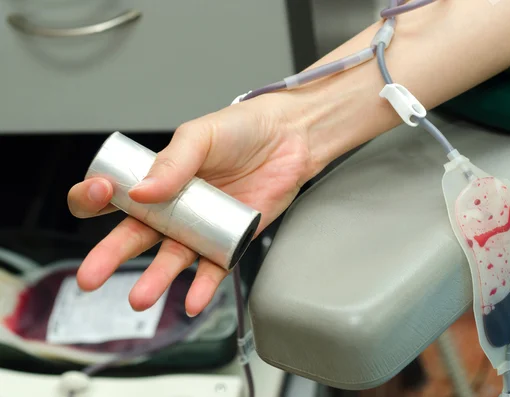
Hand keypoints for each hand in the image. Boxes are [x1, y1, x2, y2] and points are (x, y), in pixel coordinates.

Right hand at [67, 93, 316, 315]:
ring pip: (171, 258)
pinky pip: (212, 268)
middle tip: (90, 277)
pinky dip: (202, 286)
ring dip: (155, 279)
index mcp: (157, 178)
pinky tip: (194, 300)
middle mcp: (174, 207)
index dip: (97, 197)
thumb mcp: (200, 135)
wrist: (289, 139)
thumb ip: (172, 162)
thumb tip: (142, 191)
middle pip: (134, 236)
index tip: (101, 193)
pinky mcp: (229, 240)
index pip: (114, 195)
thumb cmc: (241, 129)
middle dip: (110, 256)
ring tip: (139, 298)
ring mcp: (200, 226)